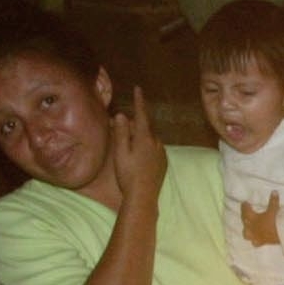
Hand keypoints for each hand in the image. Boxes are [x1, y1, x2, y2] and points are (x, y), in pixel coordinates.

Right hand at [112, 86, 165, 204]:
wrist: (143, 196)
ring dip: (140, 135)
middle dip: (134, 123)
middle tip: (120, 126)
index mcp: (145, 138)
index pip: (142, 114)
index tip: (138, 88)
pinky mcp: (163, 162)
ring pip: (149, 137)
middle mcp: (156, 142)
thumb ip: (121, 133)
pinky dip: (145, 145)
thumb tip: (122, 115)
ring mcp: (161, 152)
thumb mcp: (121, 152)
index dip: (139, 101)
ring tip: (127, 142)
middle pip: (145, 126)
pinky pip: (154, 147)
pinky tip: (138, 154)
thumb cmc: (128, 174)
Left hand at [241, 191, 281, 246]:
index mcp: (252, 218)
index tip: (244, 203)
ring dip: (246, 230)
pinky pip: (255, 242)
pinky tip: (255, 240)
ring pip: (246, 234)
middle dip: (244, 216)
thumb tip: (274, 191)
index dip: (244, 206)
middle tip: (245, 213)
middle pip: (245, 221)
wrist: (279, 236)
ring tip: (247, 228)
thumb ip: (273, 201)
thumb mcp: (274, 210)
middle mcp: (251, 227)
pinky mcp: (260, 242)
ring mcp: (254, 236)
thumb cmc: (274, 221)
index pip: (246, 210)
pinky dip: (254, 241)